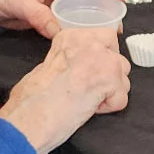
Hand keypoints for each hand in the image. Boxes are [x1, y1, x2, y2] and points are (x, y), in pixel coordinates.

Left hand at [0, 0, 125, 37]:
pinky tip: (89, 33)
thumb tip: (60, 33)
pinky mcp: (53, 7)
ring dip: (99, 13)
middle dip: (109, 1)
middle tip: (118, 23)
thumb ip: (39, 17)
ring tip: (108, 31)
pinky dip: (85, 21)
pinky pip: (76, 11)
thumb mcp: (17, 4)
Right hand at [0, 27, 130, 153]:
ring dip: (109, 94)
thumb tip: (83, 68)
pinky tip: (88, 109)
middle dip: (109, 77)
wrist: (30, 117)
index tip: (90, 74)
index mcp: (72, 36)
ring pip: (123, 78)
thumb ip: (71, 60)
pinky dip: (108, 109)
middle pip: (118, 58)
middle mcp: (90, 42)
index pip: (106, 39)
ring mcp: (102, 59)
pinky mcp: (110, 80)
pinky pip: (121, 99)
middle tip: (89, 90)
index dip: (101, 61)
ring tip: (85, 101)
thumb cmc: (31, 98)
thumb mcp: (48, 65)